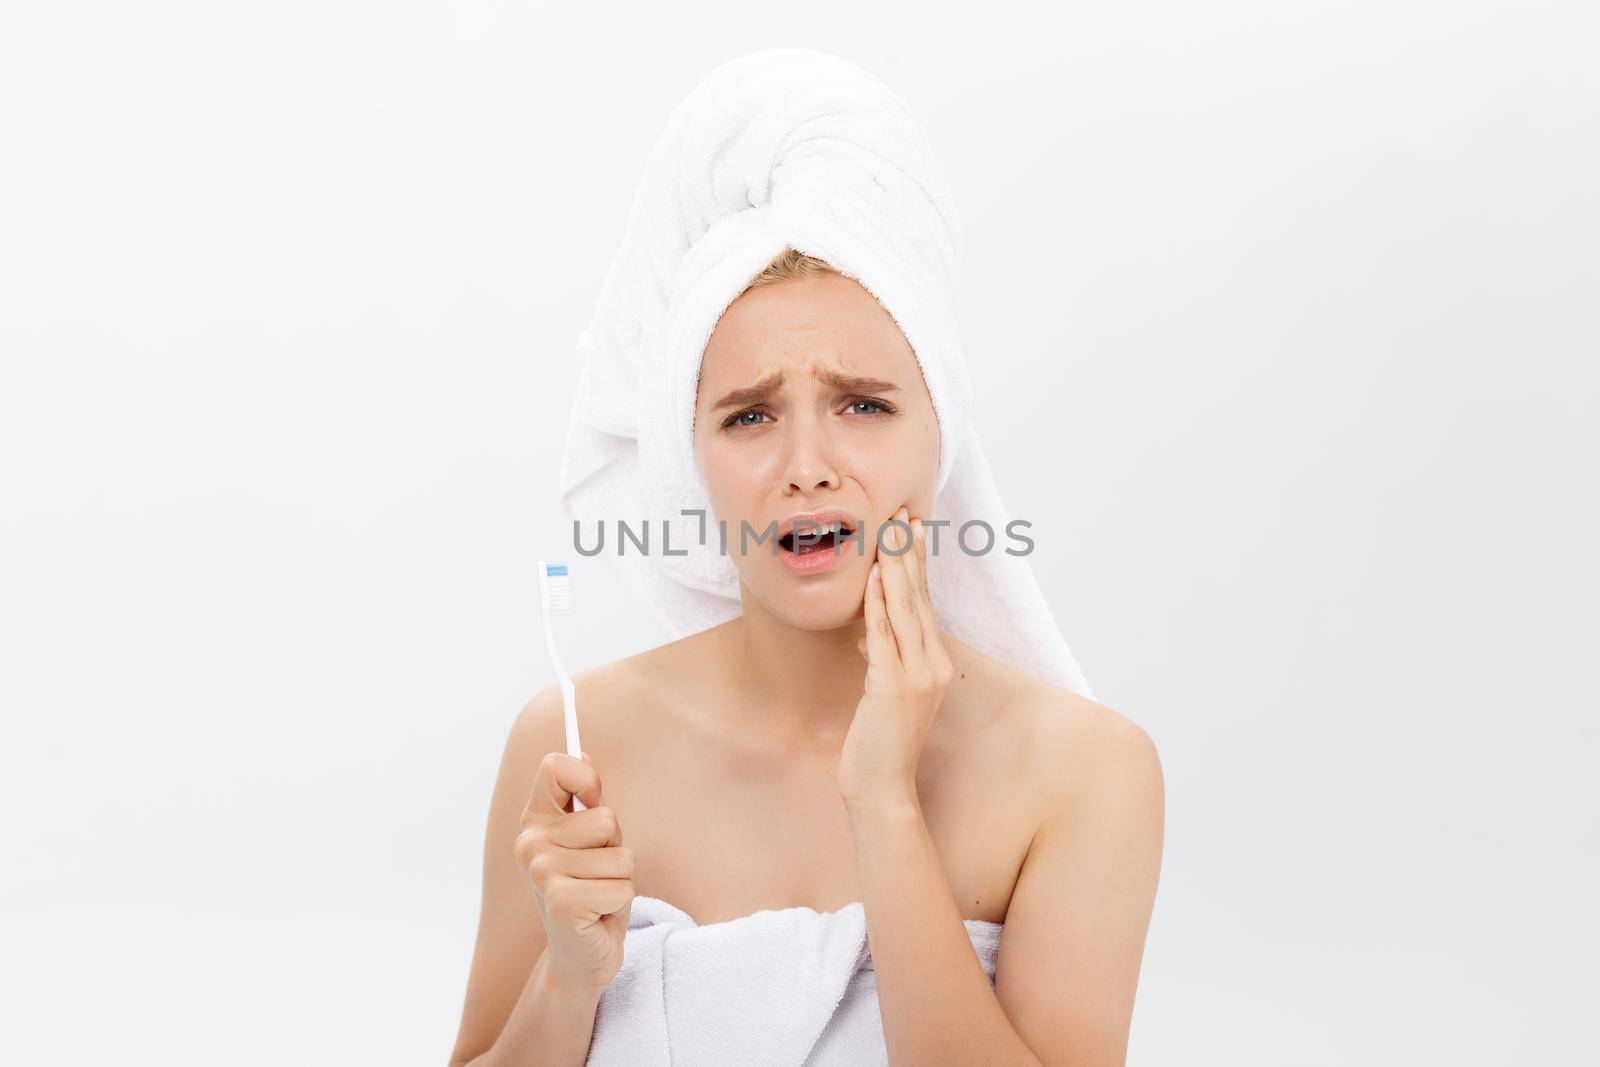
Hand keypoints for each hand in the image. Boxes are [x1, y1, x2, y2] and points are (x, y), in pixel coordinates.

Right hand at [513, 751, 634, 992]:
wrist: (582, 955)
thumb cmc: (591, 891)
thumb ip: (587, 799)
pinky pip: (621, 887)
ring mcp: (541, 872)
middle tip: (598, 873)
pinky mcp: (560, 902)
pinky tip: (598, 915)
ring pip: (621, 856)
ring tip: (599, 895)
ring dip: (621, 879)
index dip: (586, 778)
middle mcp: (530, 843)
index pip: (556, 767)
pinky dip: (621, 902)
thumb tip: (582, 753)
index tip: (592, 802)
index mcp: (535, 821)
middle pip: (606, 818)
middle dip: (617, 848)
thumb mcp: (592, 841)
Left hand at [837, 506, 954, 808]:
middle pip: (919, 597)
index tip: (910, 526)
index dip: (917, 563)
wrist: (882, 790)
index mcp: (932, 664)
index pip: (924, 602)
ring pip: (906, 610)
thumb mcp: (880, 692)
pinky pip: (886, 637)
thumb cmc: (877, 745)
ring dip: (897, 566)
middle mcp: (932, 665)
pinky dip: (881, 605)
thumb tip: (864, 628)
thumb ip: (880, 657)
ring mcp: (916, 676)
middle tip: (902, 512)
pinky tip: (877, 576)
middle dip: (909, 552)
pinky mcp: (893, 687)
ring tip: (890, 530)